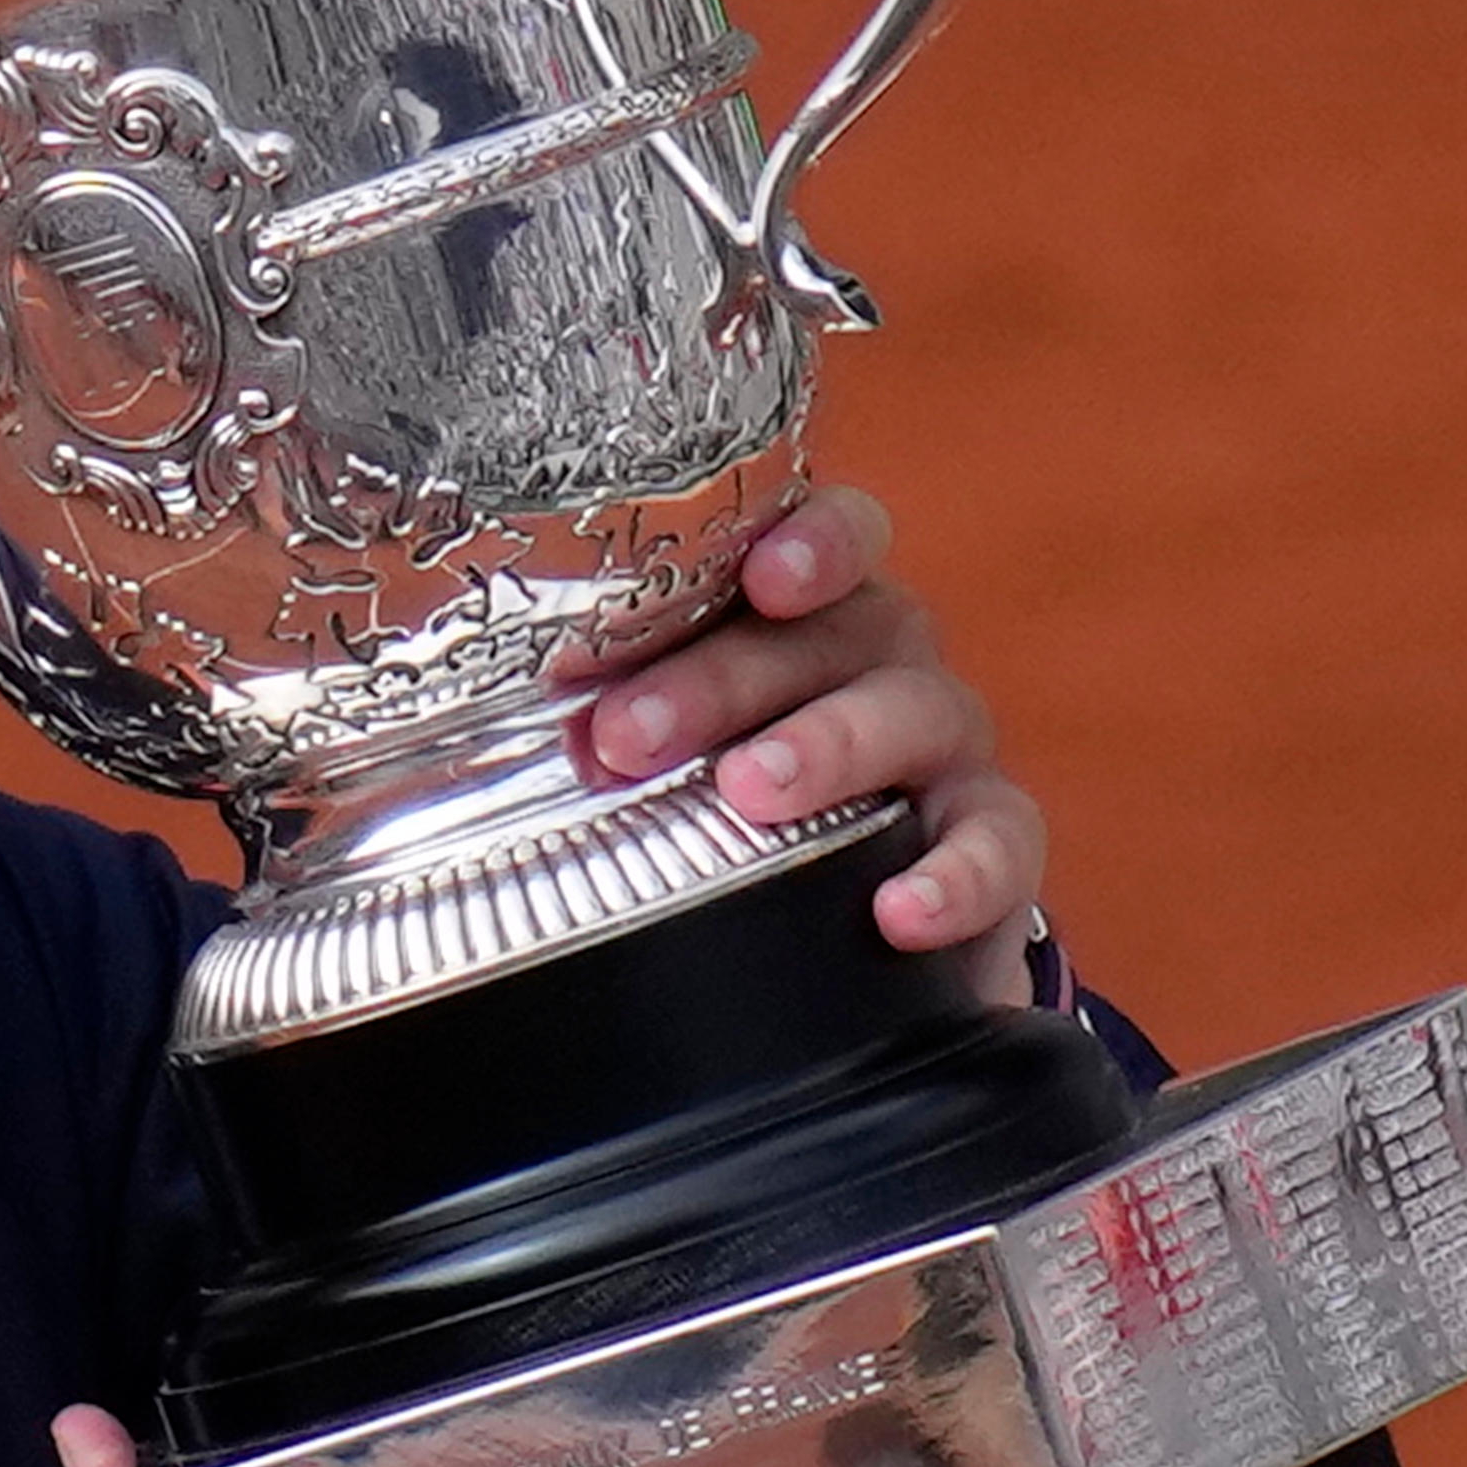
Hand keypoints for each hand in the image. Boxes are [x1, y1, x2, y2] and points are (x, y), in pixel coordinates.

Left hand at [574, 482, 1046, 1003]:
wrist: (841, 932)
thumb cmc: (721, 804)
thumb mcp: (658, 751)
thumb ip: (596, 724)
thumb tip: (469, 748)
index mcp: (801, 612)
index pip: (830, 533)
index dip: (808, 539)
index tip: (758, 577)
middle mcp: (882, 658)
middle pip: (835, 630)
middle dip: (726, 677)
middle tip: (630, 735)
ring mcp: (945, 745)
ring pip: (913, 714)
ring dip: (826, 747)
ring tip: (748, 792)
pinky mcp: (990, 841)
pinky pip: (997, 841)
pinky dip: (955, 875)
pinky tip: (899, 911)